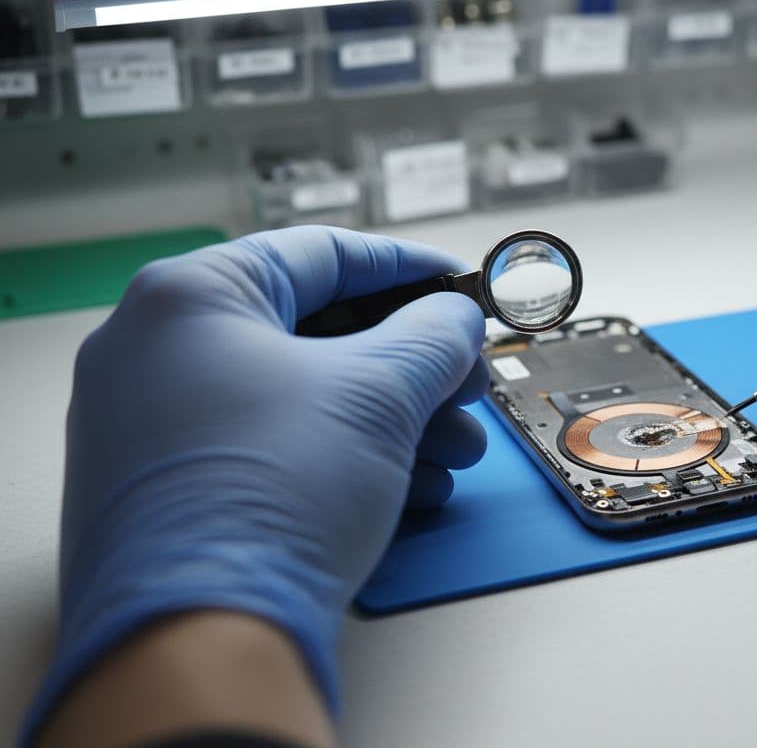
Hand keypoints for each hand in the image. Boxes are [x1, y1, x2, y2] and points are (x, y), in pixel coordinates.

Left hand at [25, 226, 487, 738]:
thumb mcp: (380, 392)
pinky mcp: (174, 492)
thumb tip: (455, 320)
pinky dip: (347, 459)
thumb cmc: (279, 489)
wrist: (203, 635)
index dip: (411, 269)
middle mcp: (157, 351)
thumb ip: (433, 336)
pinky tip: (413, 490)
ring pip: (302, 399)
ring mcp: (157, 426)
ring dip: (395, 422)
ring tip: (455, 455)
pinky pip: (274, 449)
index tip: (466, 290)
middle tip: (469, 386)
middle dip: (413, 367)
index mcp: (189, 296)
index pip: (323, 252)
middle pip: (318, 333)